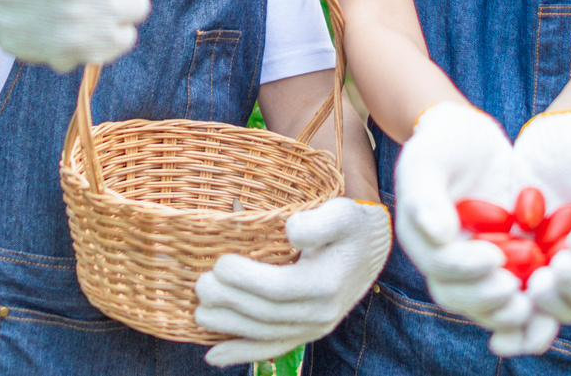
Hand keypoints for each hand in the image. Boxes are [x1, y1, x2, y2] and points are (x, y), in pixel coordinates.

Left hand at [195, 198, 391, 365]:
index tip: (220, 263)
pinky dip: (241, 353)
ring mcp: (313, 328)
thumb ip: (319, 222)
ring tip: (199, 313)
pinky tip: (213, 356)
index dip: (246, 280)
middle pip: (265, 314)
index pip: (279, 288)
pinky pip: (271, 348)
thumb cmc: (352, 227)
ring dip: (228, 327)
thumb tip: (291, 231)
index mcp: (326, 284)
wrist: (372, 252)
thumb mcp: (343, 214)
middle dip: (228, 302)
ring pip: (264, 334)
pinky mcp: (306, 333)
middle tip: (200, 285)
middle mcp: (321, 313)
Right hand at [393, 103, 533, 332]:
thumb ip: (426, 196)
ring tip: (530, 307)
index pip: (439, 265)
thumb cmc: (442, 144)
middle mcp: (443, 259)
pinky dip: (524, 303)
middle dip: (484, 298)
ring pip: (481, 303)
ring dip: (503, 311)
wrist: (467, 138)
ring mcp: (471, 265)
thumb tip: (437, 236)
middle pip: (457, 294)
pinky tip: (545, 302)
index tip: (494, 258)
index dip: (464, 267)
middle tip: (515, 291)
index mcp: (422, 237)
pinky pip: (508, 293)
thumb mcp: (427, 160)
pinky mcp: (500, 263)